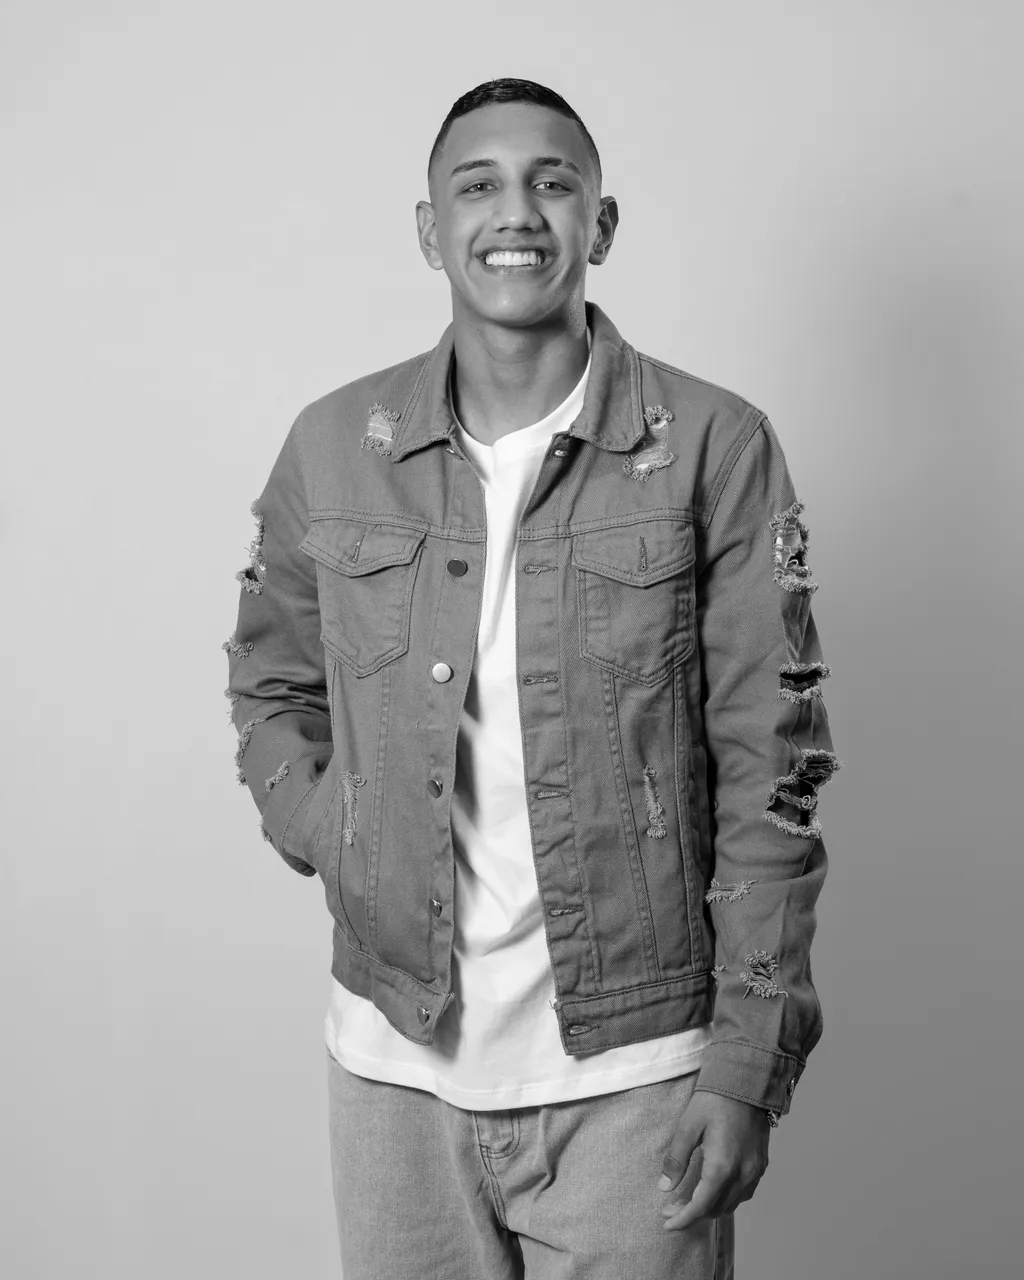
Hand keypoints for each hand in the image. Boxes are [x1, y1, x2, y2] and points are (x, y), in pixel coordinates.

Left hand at [659, 1091, 769, 1230]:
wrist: (747, 1081)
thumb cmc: (715, 1099)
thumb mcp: (688, 1125)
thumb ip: (676, 1158)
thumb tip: (665, 1186)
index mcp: (722, 1166)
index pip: (701, 1206)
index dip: (683, 1219)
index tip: (666, 1224)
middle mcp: (742, 1174)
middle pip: (716, 1209)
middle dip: (692, 1214)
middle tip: (670, 1208)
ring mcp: (755, 1171)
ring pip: (731, 1204)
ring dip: (709, 1208)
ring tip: (688, 1201)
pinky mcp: (761, 1164)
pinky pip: (743, 1193)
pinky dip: (726, 1198)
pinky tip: (713, 1190)